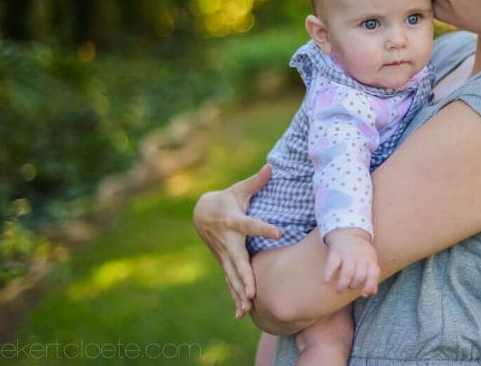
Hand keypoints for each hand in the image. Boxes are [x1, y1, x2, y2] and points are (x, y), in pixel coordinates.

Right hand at [193, 164, 281, 317]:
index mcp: (234, 221)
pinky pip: (231, 282)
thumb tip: (271, 166)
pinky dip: (235, 297)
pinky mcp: (224, 263)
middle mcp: (229, 241)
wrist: (202, 214)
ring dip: (240, 292)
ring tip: (247, 308)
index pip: (251, 224)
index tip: (279, 231)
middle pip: (238, 261)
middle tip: (253, 291)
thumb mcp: (239, 189)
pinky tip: (241, 314)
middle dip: (245, 277)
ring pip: (233, 276)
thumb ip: (256, 181)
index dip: (264, 227)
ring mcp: (225, 255)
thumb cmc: (227, 199)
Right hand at [323, 228, 380, 295]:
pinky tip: (326, 282)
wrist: (349, 232)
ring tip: (339, 291)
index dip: (370, 285)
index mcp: (370, 259)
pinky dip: (328, 274)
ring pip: (347, 272)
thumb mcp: (370, 260)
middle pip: (360, 275)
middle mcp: (360, 257)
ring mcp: (348, 254)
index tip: (364, 294)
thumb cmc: (361, 252)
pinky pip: (332, 264)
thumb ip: (372, 276)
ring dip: (343, 284)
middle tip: (349, 287)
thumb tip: (371, 293)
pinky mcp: (336, 253)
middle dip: (354, 285)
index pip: (374, 273)